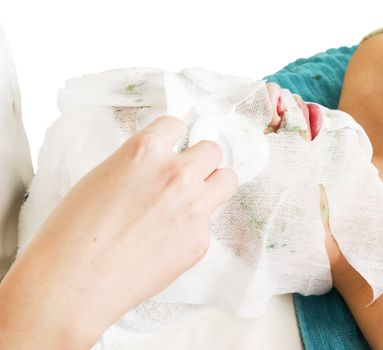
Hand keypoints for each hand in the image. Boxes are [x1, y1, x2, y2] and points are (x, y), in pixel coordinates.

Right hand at [0, 116, 237, 348]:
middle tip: (186, 174)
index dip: (172, 138)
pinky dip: (194, 227)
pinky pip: (209, 222)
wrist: (73, 284)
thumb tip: (159, 166)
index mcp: (146, 151)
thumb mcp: (102, 177)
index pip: (176, 125)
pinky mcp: (200, 240)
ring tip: (195, 198)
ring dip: (213, 184)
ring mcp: (193, 208)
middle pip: (211, 150)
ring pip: (226, 180)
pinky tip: (168, 241)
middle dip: (199, 160)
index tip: (172, 147)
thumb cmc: (73, 232)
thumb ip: (139, 165)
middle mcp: (177, 174)